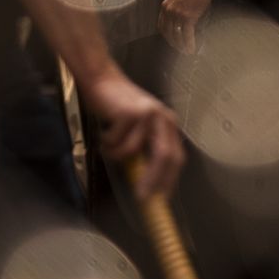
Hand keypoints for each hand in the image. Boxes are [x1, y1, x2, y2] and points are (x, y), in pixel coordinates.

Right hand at [81, 72, 183, 197]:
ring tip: (108, 146)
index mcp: (168, 124)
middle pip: (164, 156)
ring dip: (115, 155)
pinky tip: (104, 131)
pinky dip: (107, 143)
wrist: (102, 80)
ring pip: (132, 151)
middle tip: (141, 197)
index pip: (176, 157)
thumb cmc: (118, 107)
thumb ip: (146, 150)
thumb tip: (147, 182)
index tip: (161, 198)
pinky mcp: (129, 113)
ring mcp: (147, 114)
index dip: (170, 179)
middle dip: (152, 180)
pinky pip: (116, 142)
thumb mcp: (139, 128)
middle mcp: (163, 118)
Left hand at [158, 0, 214, 54]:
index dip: (166, 36)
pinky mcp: (188, 17)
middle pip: (168, 33)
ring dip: (181, 46)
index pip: (161, 26)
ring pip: (176, 36)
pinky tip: (191, 48)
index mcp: (165, 6)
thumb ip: (177, 10)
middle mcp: (169, 11)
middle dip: (174, 44)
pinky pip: (187, 34)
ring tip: (186, 51)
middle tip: (179, 49)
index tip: (171, 40)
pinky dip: (189, 43)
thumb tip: (183, 22)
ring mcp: (177, 15)